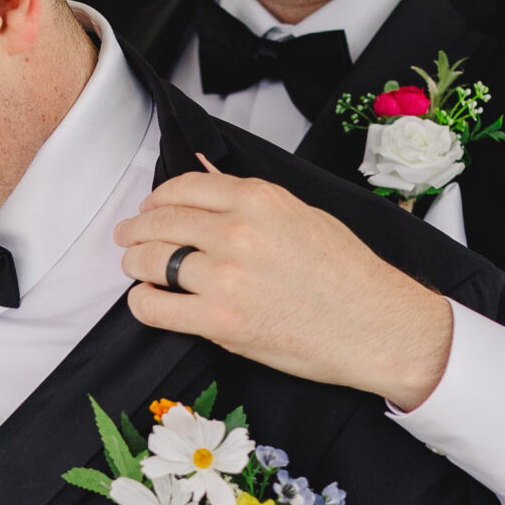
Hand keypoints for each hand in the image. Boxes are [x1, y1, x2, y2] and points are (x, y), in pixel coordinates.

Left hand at [115, 160, 456, 411]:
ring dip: (134, 264)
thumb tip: (206, 179)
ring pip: (151, 261)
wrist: (376, 325)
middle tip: (127, 237)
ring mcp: (226, 277)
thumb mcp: (302, 214)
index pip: (184, 187)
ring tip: (133, 268)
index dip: (157, 198)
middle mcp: (238, 232)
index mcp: (260, 199)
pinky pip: (156, 307)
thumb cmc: (348, 273)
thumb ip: (250, 200)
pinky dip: (142, 302)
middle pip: (161, 222)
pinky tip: (146, 300)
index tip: (150, 207)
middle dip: (137, 229)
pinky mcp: (221, 321)